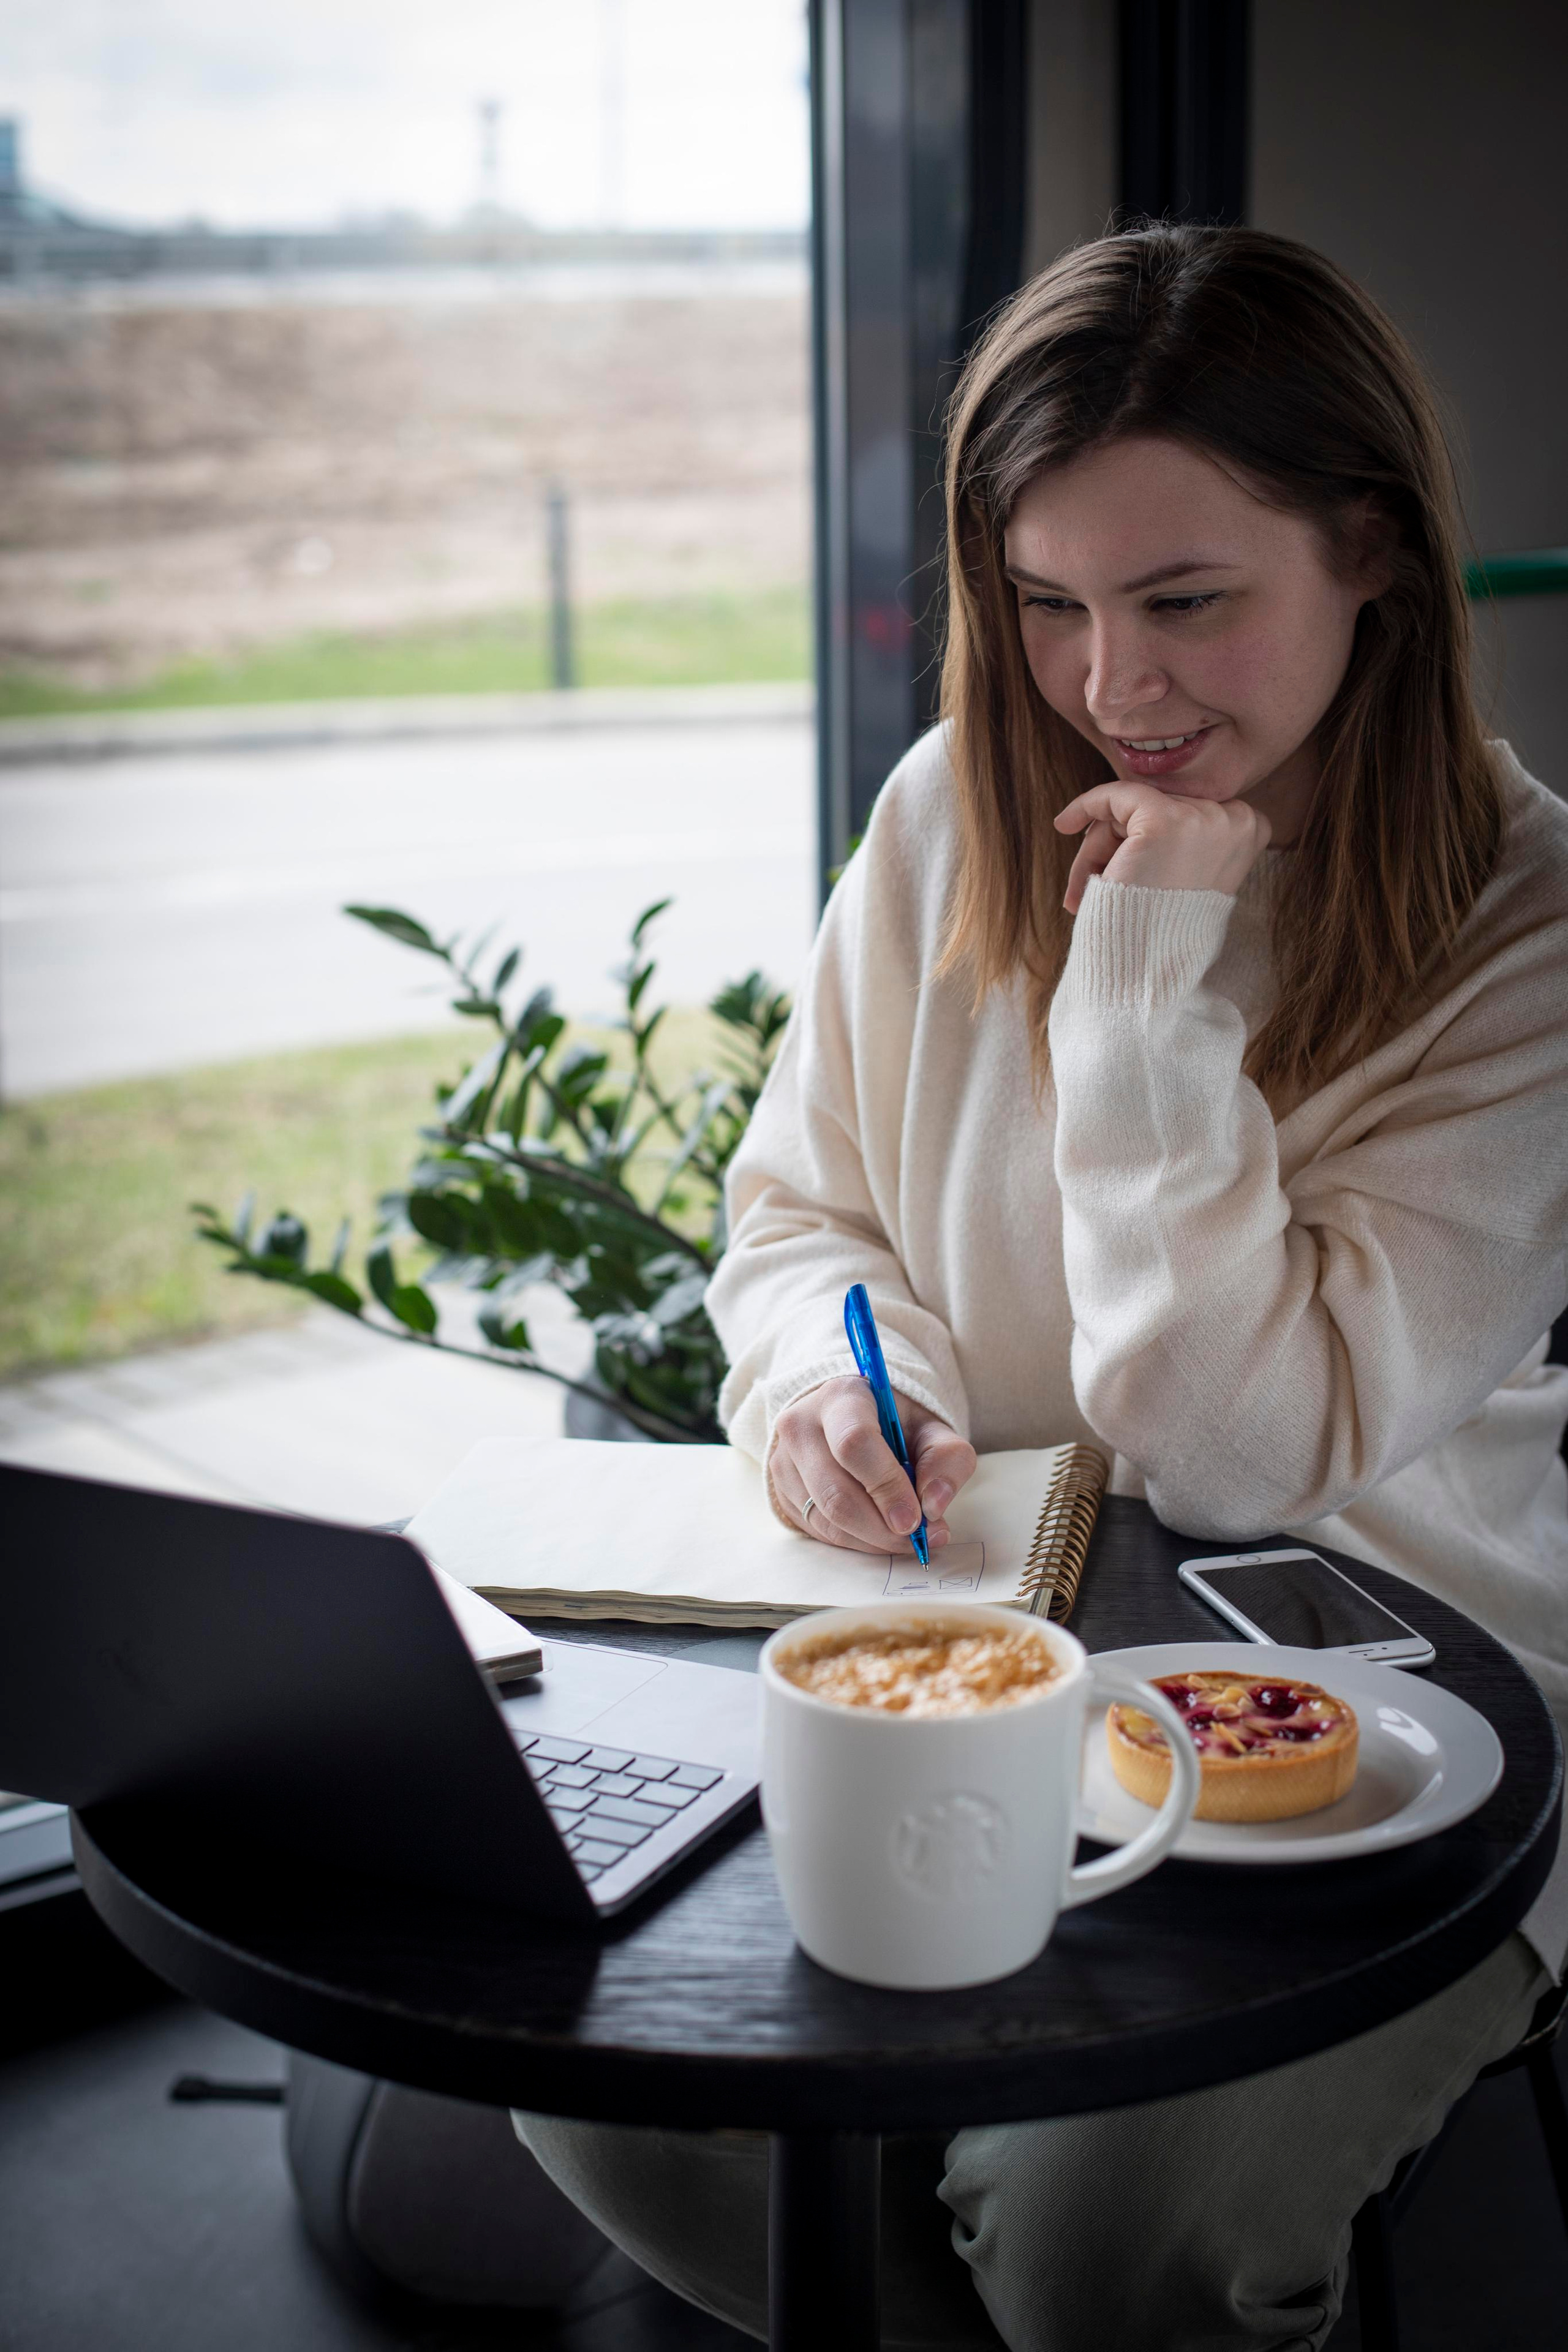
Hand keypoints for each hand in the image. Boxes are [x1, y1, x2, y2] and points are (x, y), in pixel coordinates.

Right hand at [771, 1376, 976, 1553]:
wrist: (851, 1419)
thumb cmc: (895, 1424)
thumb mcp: (931, 1428)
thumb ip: (945, 1459)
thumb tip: (933, 1505)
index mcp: (842, 1397)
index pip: (854, 1443)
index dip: (887, 1486)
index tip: (916, 1518)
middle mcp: (802, 1425)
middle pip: (836, 1492)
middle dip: (882, 1527)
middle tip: (917, 1539)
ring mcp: (785, 1460)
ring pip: (827, 1518)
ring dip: (873, 1540)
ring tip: (906, 1539)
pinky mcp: (783, 1491)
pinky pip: (820, 1530)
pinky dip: (857, 1541)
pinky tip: (880, 1534)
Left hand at [1055, 783, 1270, 913]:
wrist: (1148, 971)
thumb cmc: (1162, 932)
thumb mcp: (1191, 876)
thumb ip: (1187, 839)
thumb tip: (1145, 813)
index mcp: (1251, 830)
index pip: (1190, 807)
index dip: (1149, 832)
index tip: (1118, 857)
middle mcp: (1236, 819)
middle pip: (1160, 805)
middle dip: (1118, 842)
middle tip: (1090, 885)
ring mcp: (1203, 817)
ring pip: (1134, 807)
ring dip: (1099, 846)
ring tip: (1084, 891)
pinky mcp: (1164, 821)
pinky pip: (1115, 795)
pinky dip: (1086, 805)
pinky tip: (1064, 823)